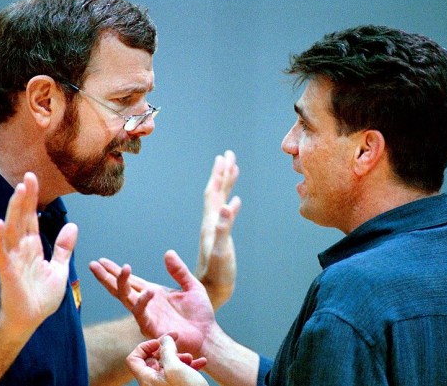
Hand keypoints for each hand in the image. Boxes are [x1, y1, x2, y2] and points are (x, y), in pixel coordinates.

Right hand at [0, 172, 77, 335]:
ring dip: (14, 210)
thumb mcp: (59, 269)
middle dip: (25, 197)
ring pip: (11, 229)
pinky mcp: (7, 272)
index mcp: (33, 247)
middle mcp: (21, 249)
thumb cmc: (41, 297)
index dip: (33, 199)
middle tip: (29, 175)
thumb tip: (73, 225)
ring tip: (19, 190)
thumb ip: (63, 247)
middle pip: (22, 218)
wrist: (30, 321)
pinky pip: (0, 253)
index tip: (33, 179)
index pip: (32, 218)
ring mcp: (12, 259)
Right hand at [89, 250, 215, 355]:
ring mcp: (147, 315)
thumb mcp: (192, 286)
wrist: (207, 336)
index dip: (115, 271)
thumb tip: (168, 253)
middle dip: (106, 277)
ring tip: (123, 268)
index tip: (101, 261)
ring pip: (126, 298)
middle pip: (120, 288)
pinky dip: (143, 301)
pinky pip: (141, 313)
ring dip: (122, 283)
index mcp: (153, 293)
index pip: (130, 280)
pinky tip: (148, 290)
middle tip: (93, 264)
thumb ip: (179, 271)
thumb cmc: (200, 315)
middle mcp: (146, 304)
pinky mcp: (151, 327)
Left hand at [127, 334, 207, 385]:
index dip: (145, 347)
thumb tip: (164, 339)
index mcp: (147, 380)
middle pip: (153, 360)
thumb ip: (167, 350)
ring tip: (192, 357)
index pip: (134, 359)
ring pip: (168, 366)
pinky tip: (201, 363)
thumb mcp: (176, 367)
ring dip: (181, 357)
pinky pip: (179, 375)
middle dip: (167, 350)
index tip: (161, 343)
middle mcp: (153, 385)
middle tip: (178, 344)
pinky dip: (189, 366)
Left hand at [197, 150, 240, 309]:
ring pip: (220, 200)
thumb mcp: (221, 250)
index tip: (224, 157)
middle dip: (222, 173)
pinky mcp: (220, 238)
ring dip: (225, 184)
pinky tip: (235, 201)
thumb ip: (224, 228)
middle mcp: (211, 222)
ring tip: (232, 169)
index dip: (218, 175)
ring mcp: (215, 229)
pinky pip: (226, 213)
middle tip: (228, 154)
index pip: (213, 192)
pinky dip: (231, 202)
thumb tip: (229, 204)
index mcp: (211, 222)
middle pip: (215, 191)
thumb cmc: (216, 274)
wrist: (210, 291)